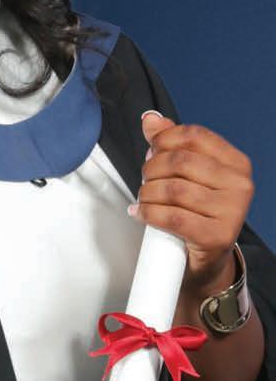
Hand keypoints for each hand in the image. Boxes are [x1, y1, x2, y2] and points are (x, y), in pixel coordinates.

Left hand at [133, 111, 254, 290]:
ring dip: (147, 194)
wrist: (204, 261)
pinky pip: (172, 217)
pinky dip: (148, 213)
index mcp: (237, 164)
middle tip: (145, 182)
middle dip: (151, 169)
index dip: (163, 140)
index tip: (151, 152)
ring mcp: (232, 212)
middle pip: (180, 161)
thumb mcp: (187, 176)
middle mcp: (240, 185)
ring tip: (144, 200)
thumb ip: (170, 144)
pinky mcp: (217, 236)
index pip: (194, 136)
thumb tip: (150, 118)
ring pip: (173, 189)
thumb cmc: (195, 214)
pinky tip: (140, 214)